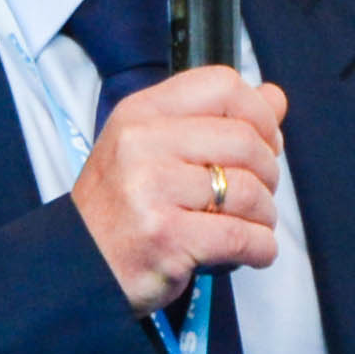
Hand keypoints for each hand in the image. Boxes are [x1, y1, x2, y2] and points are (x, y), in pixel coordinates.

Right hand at [73, 65, 286, 314]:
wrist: (80, 268)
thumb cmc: (121, 209)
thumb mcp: (154, 149)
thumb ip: (215, 120)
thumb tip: (273, 98)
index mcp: (141, 114)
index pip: (222, 85)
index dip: (258, 114)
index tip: (264, 142)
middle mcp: (142, 144)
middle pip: (244, 141)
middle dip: (267, 173)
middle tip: (258, 193)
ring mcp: (151, 190)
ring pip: (248, 191)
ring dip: (264, 215)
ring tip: (252, 225)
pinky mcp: (166, 236)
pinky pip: (241, 236)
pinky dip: (261, 247)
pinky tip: (253, 250)